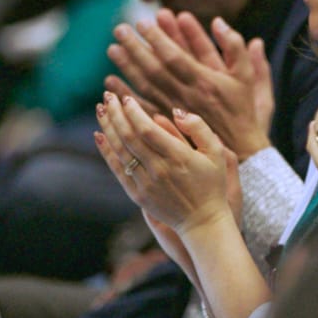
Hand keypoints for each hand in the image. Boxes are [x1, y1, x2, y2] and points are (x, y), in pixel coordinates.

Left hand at [94, 92, 231, 235]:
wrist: (203, 222)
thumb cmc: (212, 184)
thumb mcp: (218, 153)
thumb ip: (199, 128)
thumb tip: (176, 112)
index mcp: (179, 157)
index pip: (147, 129)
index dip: (133, 112)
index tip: (126, 98)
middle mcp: (160, 170)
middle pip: (129, 137)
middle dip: (115, 113)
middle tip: (107, 95)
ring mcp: (146, 184)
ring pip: (121, 151)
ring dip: (107, 127)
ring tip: (100, 109)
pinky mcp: (138, 195)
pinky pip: (117, 170)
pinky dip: (106, 151)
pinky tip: (99, 135)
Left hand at [106, 10, 275, 158]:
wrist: (242, 152)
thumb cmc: (244, 111)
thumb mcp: (249, 77)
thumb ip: (235, 48)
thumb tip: (218, 22)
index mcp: (206, 83)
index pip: (176, 57)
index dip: (158, 39)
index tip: (143, 22)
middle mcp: (187, 97)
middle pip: (155, 69)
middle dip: (136, 48)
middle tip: (119, 29)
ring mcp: (175, 113)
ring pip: (145, 87)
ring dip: (127, 68)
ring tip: (112, 49)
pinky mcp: (167, 126)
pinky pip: (142, 109)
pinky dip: (126, 95)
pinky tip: (111, 83)